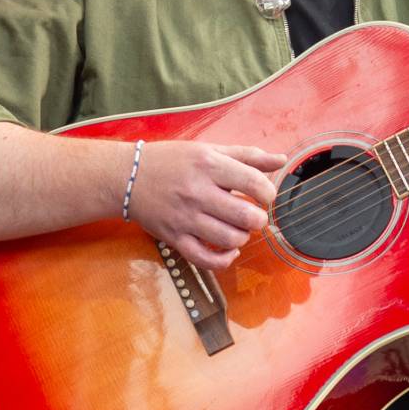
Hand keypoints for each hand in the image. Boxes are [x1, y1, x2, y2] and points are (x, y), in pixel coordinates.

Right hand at [128, 140, 285, 271]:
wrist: (127, 177)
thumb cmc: (172, 161)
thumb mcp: (209, 149)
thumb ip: (248, 156)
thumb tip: (281, 160)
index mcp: (209, 165)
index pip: (254, 183)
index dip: (269, 193)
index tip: (264, 195)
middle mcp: (197, 191)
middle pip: (246, 216)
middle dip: (259, 219)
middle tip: (253, 215)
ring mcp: (185, 218)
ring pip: (230, 239)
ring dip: (242, 237)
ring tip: (237, 228)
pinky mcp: (174, 238)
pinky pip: (206, 259)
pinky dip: (224, 260)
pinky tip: (229, 250)